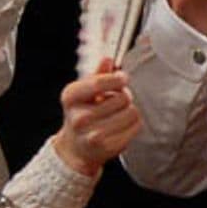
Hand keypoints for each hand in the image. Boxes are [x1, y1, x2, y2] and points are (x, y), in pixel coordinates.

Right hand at [51, 60, 141, 175]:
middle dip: (124, 95)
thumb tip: (108, 59)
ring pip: (131, 112)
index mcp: (70, 97)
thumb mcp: (84, 91)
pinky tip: (122, 125)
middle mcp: (79, 117)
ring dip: (130, 110)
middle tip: (117, 101)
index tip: (123, 78)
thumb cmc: (83, 112)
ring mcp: (92, 135)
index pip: (98, 83)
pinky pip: (136, 126)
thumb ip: (98, 75)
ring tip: (119, 113)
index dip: (117, 79)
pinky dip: (134, 123)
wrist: (76, 147)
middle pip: (122, 97)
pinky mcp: (108, 147)